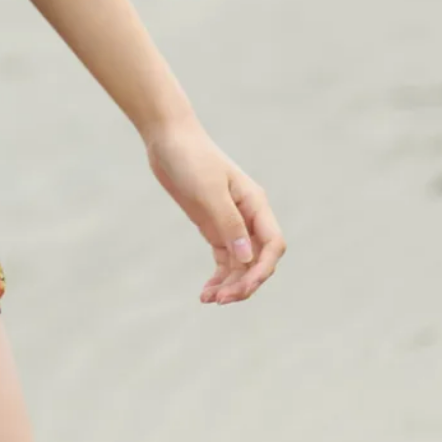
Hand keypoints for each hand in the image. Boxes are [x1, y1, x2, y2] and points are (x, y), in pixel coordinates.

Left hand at [145, 120, 286, 302]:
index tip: (241, 289)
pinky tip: (206, 292)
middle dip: (244, 283)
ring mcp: (231, 222)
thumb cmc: (191, 158)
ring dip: (230, 284)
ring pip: (241, 264)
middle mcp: (248, 216)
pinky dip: (219, 277)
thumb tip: (247, 258)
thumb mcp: (208, 191)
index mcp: (255, 204)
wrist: (168, 140)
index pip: (273, 245)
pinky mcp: (214, 226)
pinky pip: (225, 260)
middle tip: (220, 300)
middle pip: (259, 259)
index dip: (263, 270)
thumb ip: (228, 224)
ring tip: (209, 300)